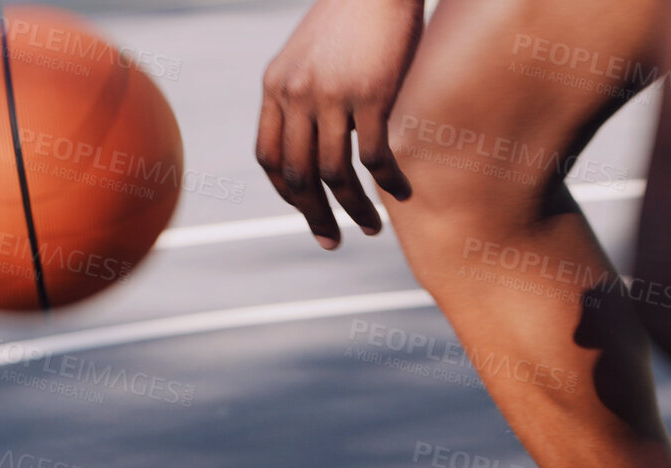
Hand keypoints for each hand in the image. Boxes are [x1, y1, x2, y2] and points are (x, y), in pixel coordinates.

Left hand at [256, 0, 422, 249]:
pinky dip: (387, 182)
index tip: (307, 212)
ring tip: (370, 228)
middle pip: (297, 175)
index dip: (287, 193)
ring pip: (334, 174)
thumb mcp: (311, 54)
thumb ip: (305, 93)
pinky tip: (400, 192)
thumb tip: (315, 136)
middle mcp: (295, 93)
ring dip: (353, 209)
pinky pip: (373, 156)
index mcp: (276, 86)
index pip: (270, 156)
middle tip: (333, 241)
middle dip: (315, 216)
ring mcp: (331, 95)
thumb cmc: (352, 15)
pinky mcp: (371, 93)